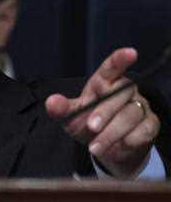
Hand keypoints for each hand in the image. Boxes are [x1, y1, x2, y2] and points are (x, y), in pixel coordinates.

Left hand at [45, 47, 159, 177]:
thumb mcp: (71, 116)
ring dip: (112, 133)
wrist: (105, 148)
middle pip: (121, 94)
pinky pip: (145, 129)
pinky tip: (118, 148)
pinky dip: (130, 141)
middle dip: (104, 112)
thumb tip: (51, 102)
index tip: (131, 52)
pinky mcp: (150, 124)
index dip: (121, 59)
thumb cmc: (87, 124)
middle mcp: (125, 90)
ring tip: (96, 147)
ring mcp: (140, 106)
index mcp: (103, 83)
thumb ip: (61, 109)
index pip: (112, 68)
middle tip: (91, 128)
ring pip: (131, 114)